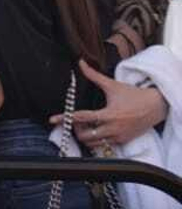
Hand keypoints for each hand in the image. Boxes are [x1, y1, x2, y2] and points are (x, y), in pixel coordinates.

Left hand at [50, 59, 167, 147]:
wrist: (156, 106)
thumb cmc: (133, 95)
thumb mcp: (113, 85)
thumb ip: (94, 76)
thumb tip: (81, 63)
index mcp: (109, 114)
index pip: (81, 118)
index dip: (65, 118)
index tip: (52, 120)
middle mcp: (113, 129)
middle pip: (85, 136)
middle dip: (76, 129)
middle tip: (74, 120)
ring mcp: (118, 137)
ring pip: (94, 144)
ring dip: (85, 135)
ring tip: (85, 124)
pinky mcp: (123, 141)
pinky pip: (104, 145)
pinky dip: (96, 140)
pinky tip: (96, 129)